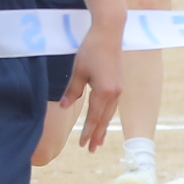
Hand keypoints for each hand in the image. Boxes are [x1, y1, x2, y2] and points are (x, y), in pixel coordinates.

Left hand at [59, 21, 124, 153]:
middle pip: (104, 119)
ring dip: (103, 127)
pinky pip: (112, 106)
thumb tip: (64, 106)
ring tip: (99, 141)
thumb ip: (72, 90)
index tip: (82, 144)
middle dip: (97, 135)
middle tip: (91, 150)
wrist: (109, 33)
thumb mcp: (79, 71)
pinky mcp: (118, 84)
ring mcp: (118, 89)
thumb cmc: (91, 49)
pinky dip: (107, 116)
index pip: (93, 117)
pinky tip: (104, 120)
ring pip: (109, 114)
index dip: (87, 131)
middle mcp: (114, 93)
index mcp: (103, 92)